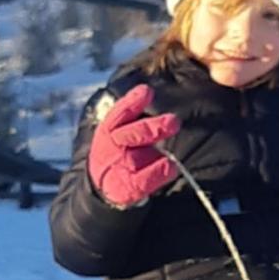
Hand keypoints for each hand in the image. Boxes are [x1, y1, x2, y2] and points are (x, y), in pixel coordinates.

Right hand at [88, 83, 179, 206]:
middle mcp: (111, 147)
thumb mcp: (120, 133)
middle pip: (134, 134)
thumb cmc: (120, 154)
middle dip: (154, 127)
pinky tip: (171, 168)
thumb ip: (134, 118)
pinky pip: (145, 179)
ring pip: (142, 156)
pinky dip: (160, 172)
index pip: (120, 113)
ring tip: (171, 158)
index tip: (146, 91)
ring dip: (157, 154)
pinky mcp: (125, 188)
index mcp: (108, 130)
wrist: (104, 188)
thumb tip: (152, 96)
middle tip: (174, 122)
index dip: (132, 101)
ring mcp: (118, 168)